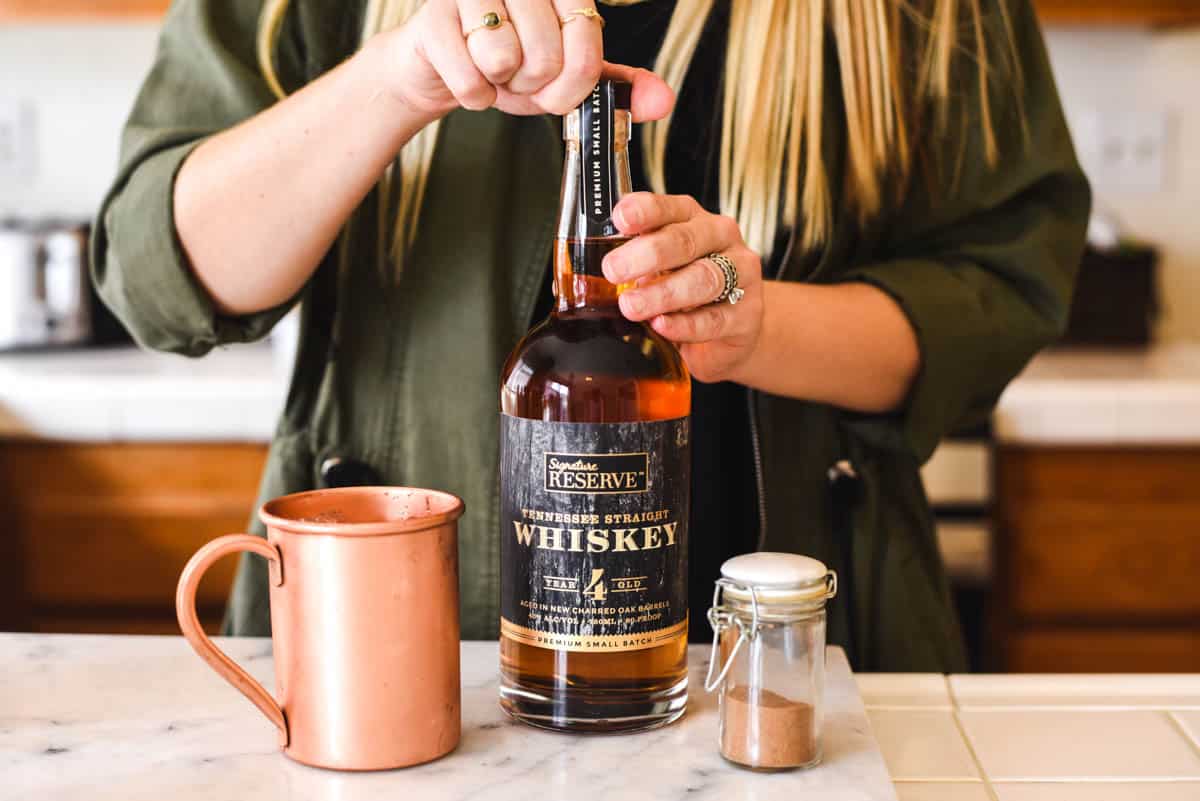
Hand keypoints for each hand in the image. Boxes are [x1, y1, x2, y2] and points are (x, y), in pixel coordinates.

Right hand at [366, 0, 673, 120]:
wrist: (443, 66)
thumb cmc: (511, 65)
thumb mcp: (568, 76)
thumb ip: (617, 87)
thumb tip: (663, 102)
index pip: (586, 46)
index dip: (571, 86)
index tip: (556, 88)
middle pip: (544, 58)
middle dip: (531, 87)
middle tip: (518, 77)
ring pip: (503, 61)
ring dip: (499, 88)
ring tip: (493, 72)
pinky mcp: (433, 18)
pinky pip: (468, 80)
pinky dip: (473, 96)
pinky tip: (469, 77)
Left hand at [602, 193, 764, 383]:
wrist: (731, 330)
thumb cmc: (684, 292)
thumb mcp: (656, 271)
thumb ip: (630, 265)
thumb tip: (581, 276)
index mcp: (691, 219)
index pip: (669, 207)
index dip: (644, 211)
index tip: (619, 218)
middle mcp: (719, 239)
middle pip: (685, 240)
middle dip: (646, 254)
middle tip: (613, 269)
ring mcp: (740, 274)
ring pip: (703, 278)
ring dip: (664, 293)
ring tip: (632, 306)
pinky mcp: (747, 314)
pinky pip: (715, 318)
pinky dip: (685, 324)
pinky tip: (662, 325)